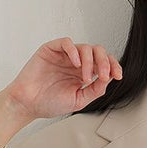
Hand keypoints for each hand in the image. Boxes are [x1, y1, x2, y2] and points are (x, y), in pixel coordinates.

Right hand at [6, 37, 123, 119]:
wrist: (28, 104)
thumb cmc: (49, 103)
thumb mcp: (79, 100)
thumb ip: (95, 90)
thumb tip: (109, 78)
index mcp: (83, 73)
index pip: (103, 63)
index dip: (113, 66)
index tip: (118, 75)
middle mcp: (75, 62)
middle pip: (97, 52)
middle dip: (104, 62)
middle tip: (103, 76)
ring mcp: (64, 55)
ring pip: (85, 47)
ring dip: (89, 62)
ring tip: (84, 78)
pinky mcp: (51, 49)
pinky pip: (66, 43)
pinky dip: (74, 51)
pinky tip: (75, 64)